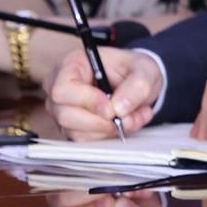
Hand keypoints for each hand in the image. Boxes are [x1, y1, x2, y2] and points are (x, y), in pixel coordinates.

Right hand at [44, 46, 159, 139]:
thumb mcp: (145, 70)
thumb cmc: (134, 69)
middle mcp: (61, 88)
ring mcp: (64, 110)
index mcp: (72, 65)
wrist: (137, 82)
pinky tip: (126, 122)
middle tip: (128, 116)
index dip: (87, 101)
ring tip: (134, 116)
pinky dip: (110, 135)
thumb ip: (137, 86)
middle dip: (101, 121)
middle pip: (65, 115)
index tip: (111, 107)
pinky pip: (86, 140)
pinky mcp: (73, 127)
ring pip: (77, 132)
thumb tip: (119, 109)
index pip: (63, 89)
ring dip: (110, 129)